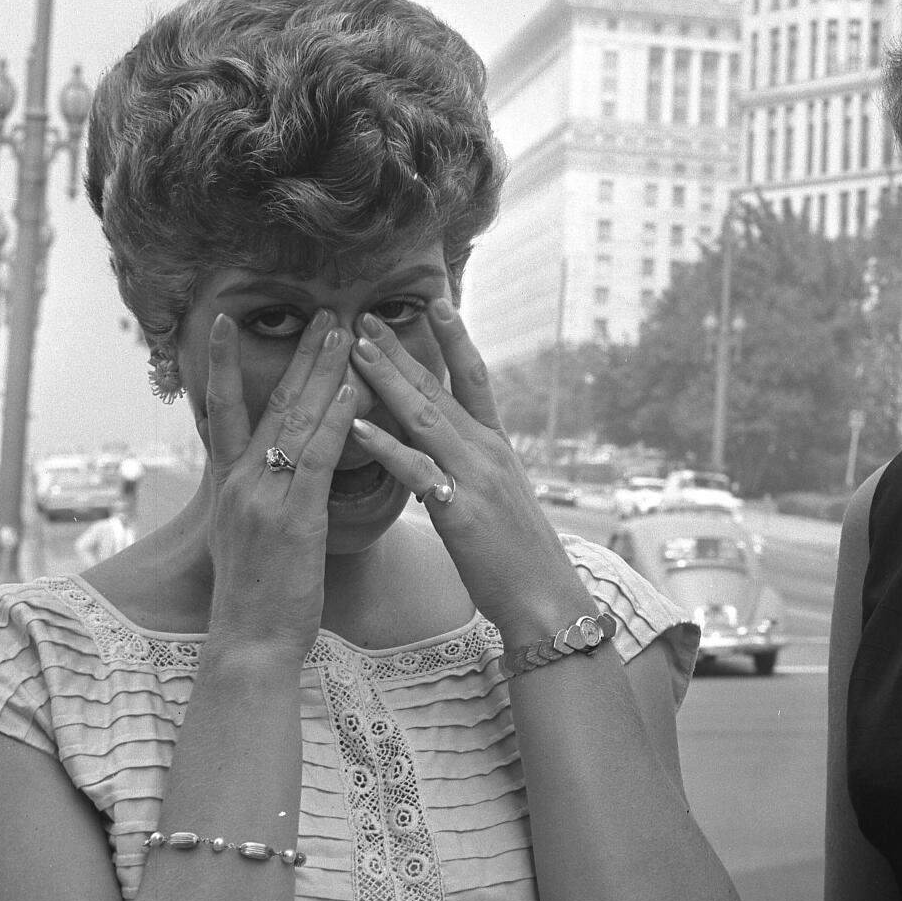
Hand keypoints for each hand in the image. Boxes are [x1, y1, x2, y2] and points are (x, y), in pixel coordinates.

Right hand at [204, 310, 357, 651]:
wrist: (250, 643)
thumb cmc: (259, 594)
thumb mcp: (244, 534)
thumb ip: (257, 494)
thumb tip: (268, 467)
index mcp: (228, 484)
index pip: (222, 410)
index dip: (219, 363)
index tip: (224, 322)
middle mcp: (239, 482)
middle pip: (269, 403)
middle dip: (298, 355)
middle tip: (322, 310)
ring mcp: (262, 498)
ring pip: (295, 421)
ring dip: (321, 371)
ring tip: (341, 330)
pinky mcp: (291, 519)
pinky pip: (315, 460)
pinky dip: (335, 422)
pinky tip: (351, 392)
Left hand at [346, 301, 592, 636]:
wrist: (544, 597)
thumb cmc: (516, 556)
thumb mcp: (495, 499)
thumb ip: (469, 468)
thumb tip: (439, 449)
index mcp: (497, 447)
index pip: (475, 379)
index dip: (457, 340)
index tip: (436, 303)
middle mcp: (488, 451)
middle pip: (441, 388)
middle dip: (403, 351)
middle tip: (367, 318)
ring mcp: (476, 477)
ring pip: (426, 417)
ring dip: (388, 381)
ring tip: (357, 350)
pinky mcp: (460, 509)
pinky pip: (417, 470)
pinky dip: (385, 445)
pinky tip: (357, 426)